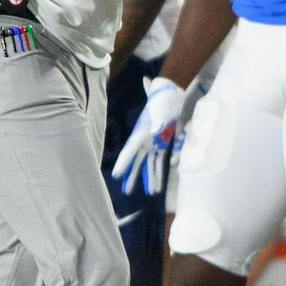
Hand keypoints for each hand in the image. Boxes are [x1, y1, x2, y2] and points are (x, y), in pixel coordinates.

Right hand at [112, 76, 186, 195]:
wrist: (170, 93)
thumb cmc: (162, 100)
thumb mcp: (160, 109)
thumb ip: (157, 120)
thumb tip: (155, 131)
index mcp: (141, 133)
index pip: (130, 150)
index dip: (123, 163)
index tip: (115, 175)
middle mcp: (145, 140)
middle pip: (137, 161)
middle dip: (132, 176)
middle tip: (127, 191)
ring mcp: (155, 142)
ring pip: (150, 164)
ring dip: (150, 177)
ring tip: (150, 192)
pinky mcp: (165, 143)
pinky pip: (162, 160)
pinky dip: (162, 169)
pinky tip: (163, 178)